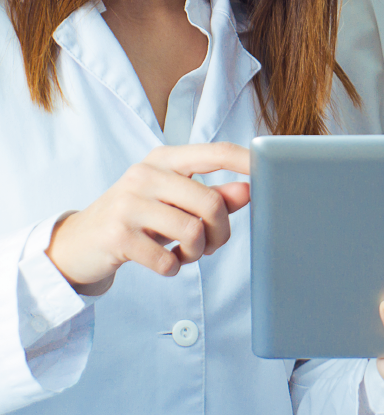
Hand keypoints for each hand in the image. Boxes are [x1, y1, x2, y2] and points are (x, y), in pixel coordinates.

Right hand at [46, 143, 250, 295]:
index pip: (216, 152)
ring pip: (192, 231)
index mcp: (165, 159)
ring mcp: (129, 203)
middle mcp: (146, 174)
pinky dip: (173, 267)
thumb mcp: (173, 201)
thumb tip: (249, 190)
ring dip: (197, 252)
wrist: (78, 243)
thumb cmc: (137, 217)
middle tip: (213, 244)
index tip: (270, 169)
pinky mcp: (117, 235)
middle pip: (210, 202)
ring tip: (186, 253)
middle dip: (221, 231)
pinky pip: (166, 259)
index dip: (246, 160)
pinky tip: (164, 261)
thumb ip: (212, 195)